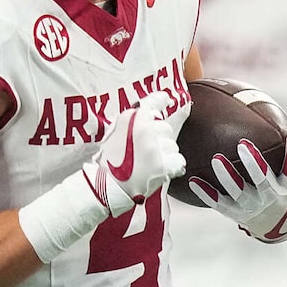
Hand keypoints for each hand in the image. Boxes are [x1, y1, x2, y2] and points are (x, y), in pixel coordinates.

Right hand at [79, 98, 186, 218]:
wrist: (107, 185)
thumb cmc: (110, 161)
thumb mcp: (115, 131)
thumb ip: (133, 120)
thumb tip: (155, 111)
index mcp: (132, 118)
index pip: (155, 101)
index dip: (162, 100)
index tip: (166, 100)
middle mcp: (144, 129)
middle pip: (165, 128)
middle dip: (159, 140)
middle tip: (145, 153)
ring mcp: (154, 147)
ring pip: (172, 146)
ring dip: (165, 155)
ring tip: (149, 164)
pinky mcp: (162, 164)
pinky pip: (178, 161)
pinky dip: (173, 167)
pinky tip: (161, 171)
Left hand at [176, 90, 286, 242]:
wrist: (275, 224)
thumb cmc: (284, 187)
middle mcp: (272, 196)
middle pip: (263, 180)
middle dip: (254, 164)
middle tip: (242, 144)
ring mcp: (252, 206)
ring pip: (238, 192)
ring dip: (227, 176)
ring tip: (216, 159)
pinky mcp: (236, 213)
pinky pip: (219, 203)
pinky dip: (206, 193)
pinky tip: (192, 180)